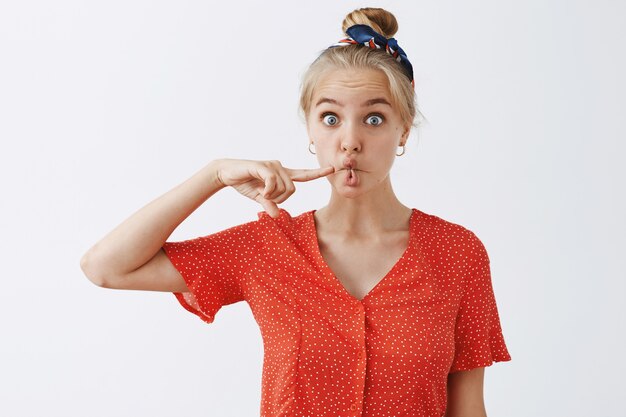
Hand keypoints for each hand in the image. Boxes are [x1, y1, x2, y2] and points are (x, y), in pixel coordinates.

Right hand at [214, 159, 334, 217]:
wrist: (227, 173)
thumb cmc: (244, 183)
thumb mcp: (260, 197)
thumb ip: (270, 204)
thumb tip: (277, 215)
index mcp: (282, 174)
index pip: (304, 175)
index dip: (317, 173)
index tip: (332, 169)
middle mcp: (280, 167)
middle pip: (293, 189)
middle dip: (280, 199)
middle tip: (266, 197)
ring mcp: (272, 165)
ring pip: (284, 187)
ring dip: (272, 195)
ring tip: (260, 192)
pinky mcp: (263, 166)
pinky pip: (273, 181)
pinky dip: (268, 190)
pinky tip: (260, 190)